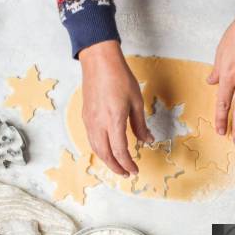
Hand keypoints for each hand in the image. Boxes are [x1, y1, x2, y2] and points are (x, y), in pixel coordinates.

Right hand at [79, 40, 153, 176]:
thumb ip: (140, 125)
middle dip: (116, 167)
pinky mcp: (86, 116)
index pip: (119, 150)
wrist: (98, 61)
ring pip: (96, 148)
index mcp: (113, 120)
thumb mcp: (136, 101)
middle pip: (105, 154)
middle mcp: (98, 123)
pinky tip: (107, 150)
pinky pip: (92, 139)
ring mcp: (89, 120)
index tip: (135, 170)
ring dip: (107, 160)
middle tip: (126, 174)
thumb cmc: (119, 77)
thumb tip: (148, 141)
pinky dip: (100, 149)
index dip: (127, 164)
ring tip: (118, 166)